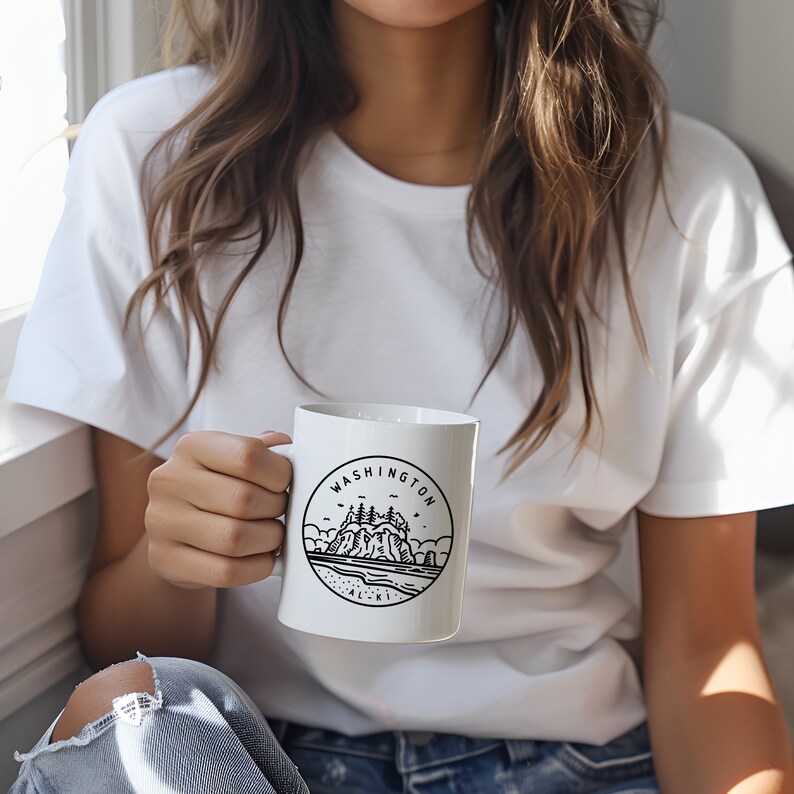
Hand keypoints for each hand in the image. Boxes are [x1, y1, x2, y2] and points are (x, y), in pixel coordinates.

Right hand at [144, 430, 291, 588]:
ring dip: (268, 540)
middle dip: (276, 509)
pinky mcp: (165, 560)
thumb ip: (262, 451)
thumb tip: (287, 447)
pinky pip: (225, 571)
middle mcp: (170, 480)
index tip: (286, 483)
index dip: (279, 473)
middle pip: (243, 499)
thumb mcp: (233, 462)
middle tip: (280, 512)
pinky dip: (256, 567)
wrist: (175, 533)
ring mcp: (162, 522)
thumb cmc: (216, 491)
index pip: (248, 455)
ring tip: (272, 535)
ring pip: (234, 539)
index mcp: (192, 446)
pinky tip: (262, 558)